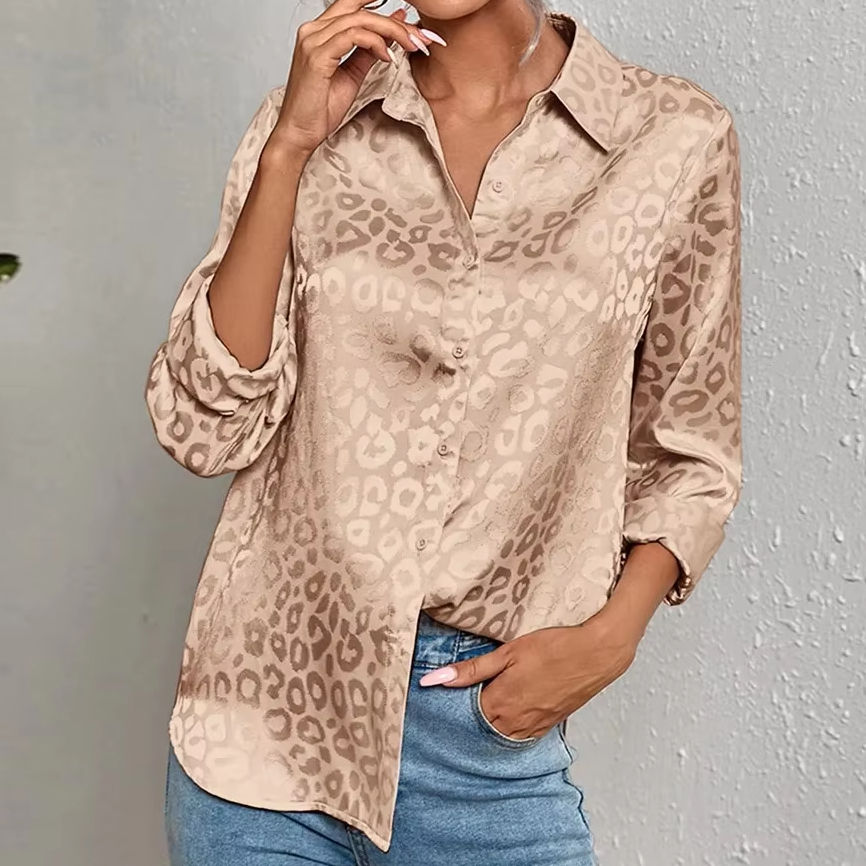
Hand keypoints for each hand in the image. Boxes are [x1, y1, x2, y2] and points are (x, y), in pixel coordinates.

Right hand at [270, 0, 441, 155]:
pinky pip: (352, 36)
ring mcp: (312, 40)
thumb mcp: (352, 75)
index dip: (383, 10)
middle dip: (395, 21)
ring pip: (360, 20)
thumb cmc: (320, 109)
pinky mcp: (316, 56)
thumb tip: (389, 35)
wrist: (300, 133)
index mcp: (320, 31)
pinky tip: (388, 58)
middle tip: (420, 36)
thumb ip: (367, 52)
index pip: (354, 5)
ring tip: (411, 46)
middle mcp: (313, 30)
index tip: (411, 26)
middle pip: (359, 7)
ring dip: (392, 31)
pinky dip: (375, 44)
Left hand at [419, 616, 637, 739]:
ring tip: (485, 701)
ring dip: (489, 722)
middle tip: (460, 696)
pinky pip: (520, 736)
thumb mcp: (507, 652)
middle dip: (467, 715)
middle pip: (479, 727)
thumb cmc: (554, 647)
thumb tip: (432, 680)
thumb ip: (470, 670)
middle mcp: (513, 722)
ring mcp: (532, 727)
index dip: (452, 702)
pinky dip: (509, 727)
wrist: (596, 654)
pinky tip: (508, 711)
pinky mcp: (548, 726)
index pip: (462, 713)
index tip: (443, 692)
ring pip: (499, 734)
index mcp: (498, 703)